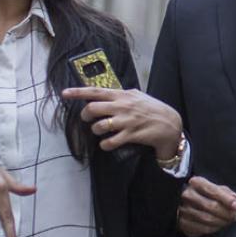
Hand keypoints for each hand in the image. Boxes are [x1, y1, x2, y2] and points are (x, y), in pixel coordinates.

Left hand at [62, 86, 183, 158]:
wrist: (171, 124)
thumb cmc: (153, 110)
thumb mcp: (138, 96)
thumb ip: (122, 94)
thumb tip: (106, 93)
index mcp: (123, 95)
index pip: (96, 91)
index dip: (78, 92)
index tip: (64, 93)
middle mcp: (123, 106)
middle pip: (92, 108)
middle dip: (86, 115)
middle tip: (88, 119)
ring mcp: (126, 121)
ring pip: (99, 126)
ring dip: (96, 131)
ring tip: (101, 132)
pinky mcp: (131, 135)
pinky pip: (110, 142)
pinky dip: (105, 145)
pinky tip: (108, 143)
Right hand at [177, 176, 235, 236]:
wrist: (182, 203)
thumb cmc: (203, 194)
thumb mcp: (214, 188)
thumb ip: (226, 192)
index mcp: (196, 183)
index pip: (213, 191)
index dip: (227, 200)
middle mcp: (187, 195)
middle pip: (211, 206)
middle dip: (226, 213)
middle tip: (235, 216)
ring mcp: (183, 209)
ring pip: (207, 219)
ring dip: (222, 222)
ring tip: (229, 220)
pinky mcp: (183, 223)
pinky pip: (202, 228)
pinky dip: (214, 228)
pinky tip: (219, 225)